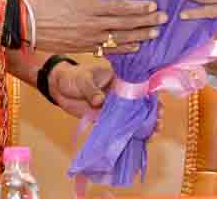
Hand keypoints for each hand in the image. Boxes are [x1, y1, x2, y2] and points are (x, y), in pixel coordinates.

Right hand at [30, 0, 165, 54]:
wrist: (26, 26)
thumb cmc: (44, 2)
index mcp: (88, 6)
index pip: (119, 7)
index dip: (137, 7)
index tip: (153, 5)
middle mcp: (92, 24)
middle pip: (124, 23)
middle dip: (146, 21)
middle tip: (163, 18)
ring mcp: (89, 39)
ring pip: (120, 38)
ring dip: (140, 36)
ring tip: (155, 33)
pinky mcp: (85, 48)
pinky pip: (109, 49)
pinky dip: (124, 48)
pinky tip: (137, 47)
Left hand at [48, 61, 163, 130]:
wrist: (58, 87)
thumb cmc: (73, 77)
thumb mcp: (83, 79)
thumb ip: (91, 89)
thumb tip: (99, 101)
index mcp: (118, 78)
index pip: (139, 86)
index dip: (151, 95)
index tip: (158, 105)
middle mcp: (119, 93)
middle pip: (140, 103)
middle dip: (151, 113)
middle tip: (158, 123)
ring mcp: (113, 106)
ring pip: (132, 116)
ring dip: (143, 125)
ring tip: (152, 134)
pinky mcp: (104, 118)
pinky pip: (118, 126)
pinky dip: (127, 133)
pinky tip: (137, 140)